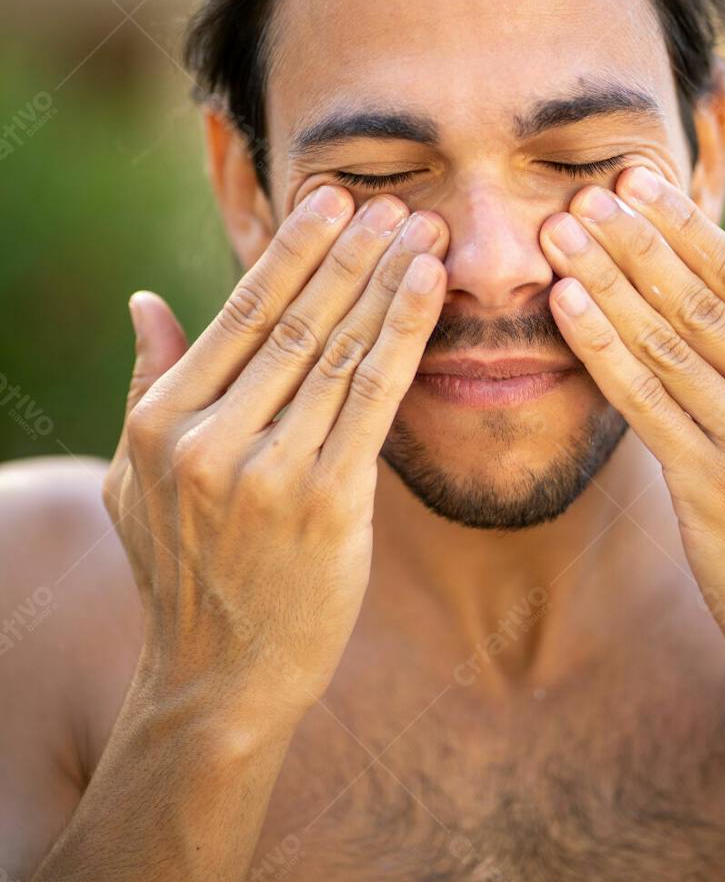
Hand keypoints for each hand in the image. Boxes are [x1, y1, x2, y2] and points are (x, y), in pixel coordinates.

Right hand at [103, 186, 447, 735]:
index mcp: (161, 421)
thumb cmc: (183, 572)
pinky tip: (431, 288)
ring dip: (387, 280)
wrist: (220, 679)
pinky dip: (405, 334)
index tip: (330, 202)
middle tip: (392, 202)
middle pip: (296, 321)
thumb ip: (147, 383)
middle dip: (351, 253)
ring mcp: (266, 472)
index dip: (292, 251)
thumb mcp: (137, 479)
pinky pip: (373, 398)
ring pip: (340, 350)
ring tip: (423, 230)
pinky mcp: (326, 503)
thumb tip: (143, 302)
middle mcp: (207, 440)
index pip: (239, 314)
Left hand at [539, 165, 724, 699]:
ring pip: (666, 342)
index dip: (685, 227)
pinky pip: (644, 403)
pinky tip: (564, 307)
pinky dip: (600, 349)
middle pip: (700, 299)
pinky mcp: (714, 490)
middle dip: (634, 241)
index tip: (635, 182)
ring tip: (558, 236)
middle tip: (581, 192)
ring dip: (605, 282)